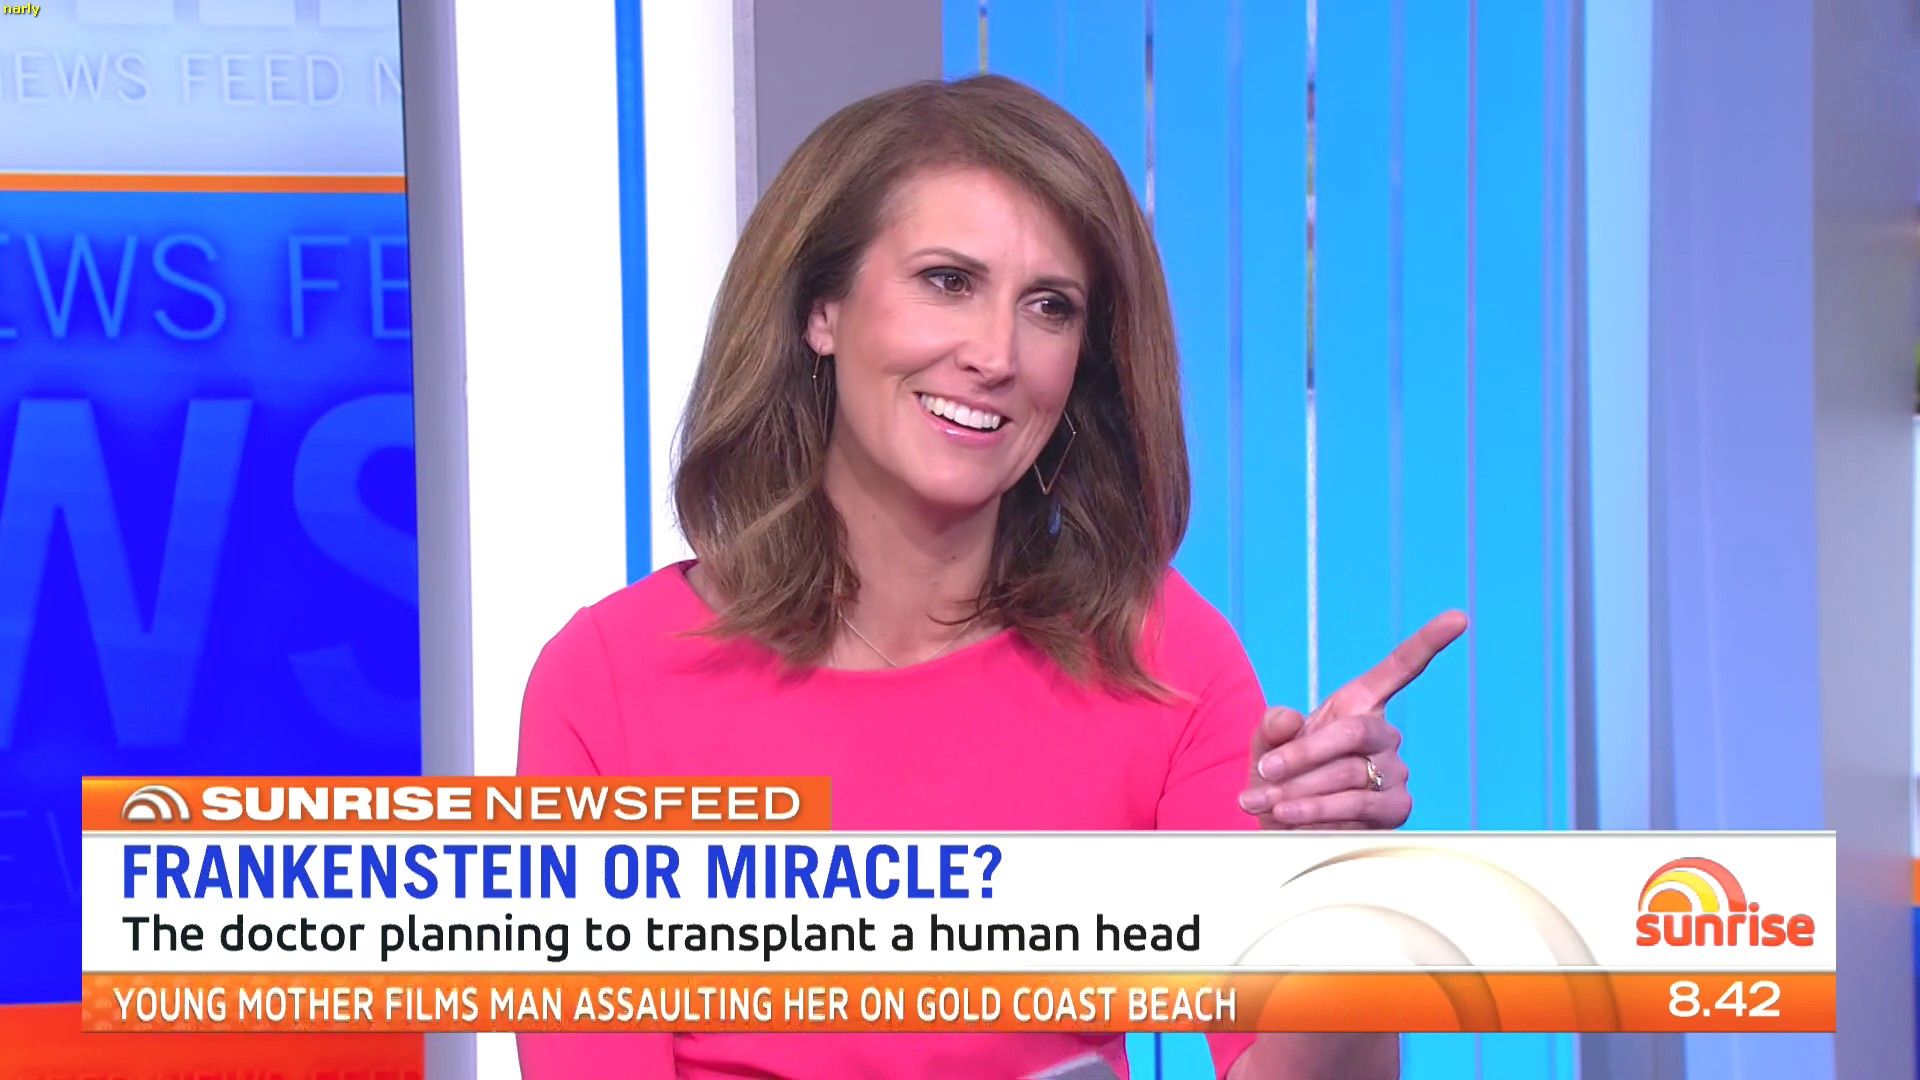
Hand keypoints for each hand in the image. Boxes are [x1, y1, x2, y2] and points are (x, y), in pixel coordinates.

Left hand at [1239, 611, 1467, 829]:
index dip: (1429, 642)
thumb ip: (1272, 727)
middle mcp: (1385, 735)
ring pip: (1351, 776)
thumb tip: (1289, 720)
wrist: (1281, 825)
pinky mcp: (1397, 810)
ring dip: (1302, 792)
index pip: (1400, 668)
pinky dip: (1318, 815)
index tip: (1459, 616)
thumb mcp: (1265, 746)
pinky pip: (1359, 809)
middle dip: (1304, 754)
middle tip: (1264, 771)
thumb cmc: (1279, 777)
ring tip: (1265, 802)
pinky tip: (1291, 820)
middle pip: (1354, 732)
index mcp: (1359, 704)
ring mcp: (1395, 773)